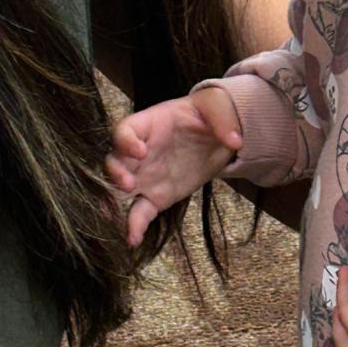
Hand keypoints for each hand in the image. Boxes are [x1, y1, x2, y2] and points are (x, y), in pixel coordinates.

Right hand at [106, 87, 242, 245]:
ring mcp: (144, 176)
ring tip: (113, 216)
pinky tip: (133, 240)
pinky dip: (134, 225)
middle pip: (114, 160)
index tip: (140, 151)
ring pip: (118, 189)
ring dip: (112, 201)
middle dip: (115, 173)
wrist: (215, 138)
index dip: (126, 140)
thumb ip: (222, 119)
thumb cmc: (208, 115)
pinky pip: (139, 212)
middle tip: (128, 184)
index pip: (125, 130)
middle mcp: (139, 152)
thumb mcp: (216, 106)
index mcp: (149, 125)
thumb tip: (235, 140)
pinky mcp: (154, 197)